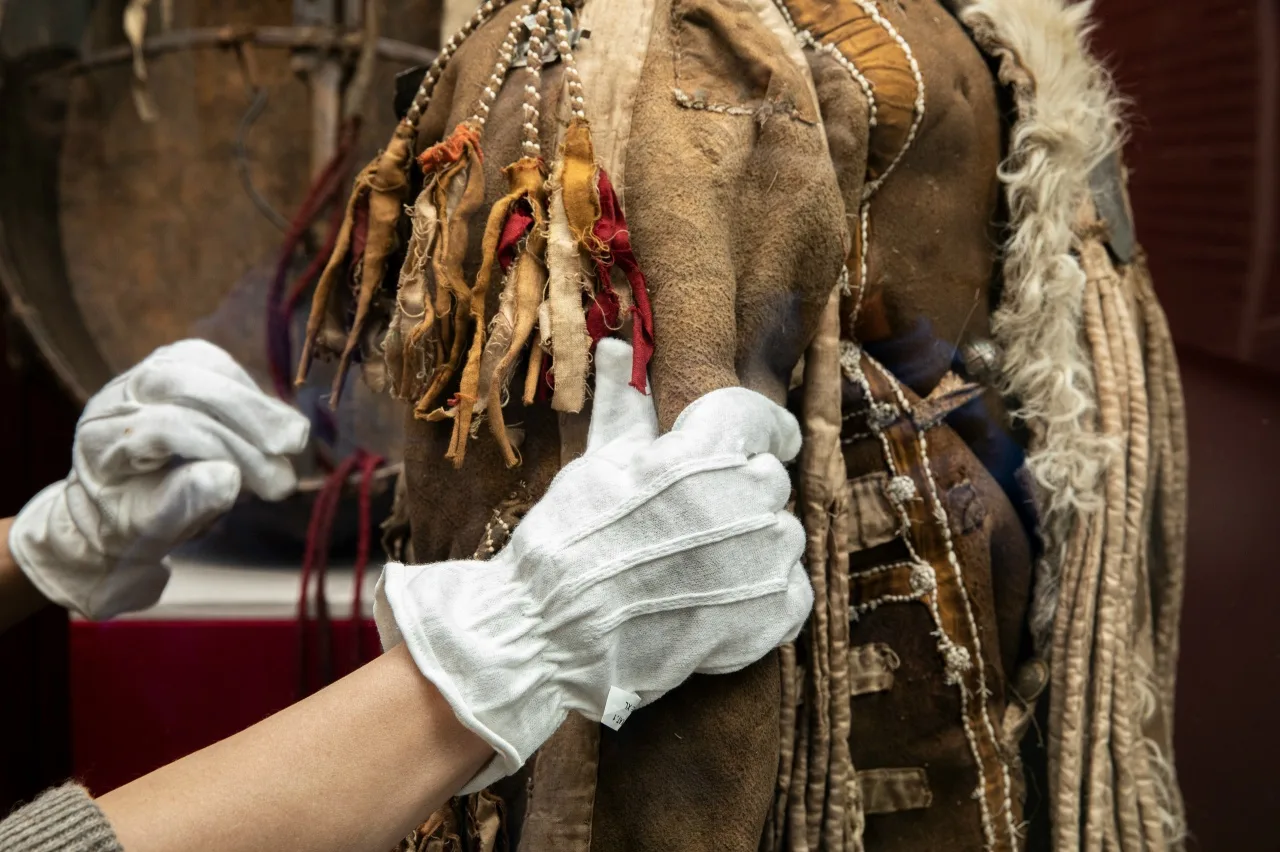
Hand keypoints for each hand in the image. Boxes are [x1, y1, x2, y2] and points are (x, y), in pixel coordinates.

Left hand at [8, 340, 309, 619]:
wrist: (117, 504)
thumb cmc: (133, 523)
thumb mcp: (153, 527)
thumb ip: (185, 502)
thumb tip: (229, 477)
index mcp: (103, 439)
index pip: (164, 426)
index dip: (224, 447)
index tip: (272, 484)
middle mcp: (115, 396)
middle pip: (181, 382)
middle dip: (245, 412)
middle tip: (292, 446)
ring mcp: (142, 374)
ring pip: (199, 363)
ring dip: (253, 398)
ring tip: (293, 437)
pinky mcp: (170, 366)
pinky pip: (212, 361)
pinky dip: (247, 387)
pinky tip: (272, 417)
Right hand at [377, 338, 811, 792]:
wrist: (555, 629)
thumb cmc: (570, 539)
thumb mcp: (598, 461)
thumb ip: (624, 404)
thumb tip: (615, 348)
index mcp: (702, 450)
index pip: (758, 417)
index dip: (756, 429)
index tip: (751, 442)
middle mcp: (741, 497)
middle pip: (768, 479)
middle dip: (739, 493)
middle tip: (695, 520)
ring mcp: (760, 559)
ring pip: (782, 535)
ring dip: (752, 545)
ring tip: (699, 565)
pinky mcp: (769, 614)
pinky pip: (793, 590)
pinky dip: (767, 597)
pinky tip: (719, 599)